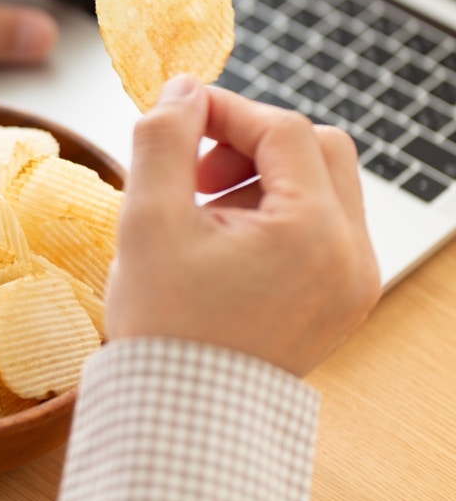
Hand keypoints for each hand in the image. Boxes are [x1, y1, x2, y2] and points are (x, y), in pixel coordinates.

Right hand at [105, 75, 380, 376]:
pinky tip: (226, 242)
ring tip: (205, 215)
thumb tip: (183, 89)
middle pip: (320, 149)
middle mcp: (352, 256)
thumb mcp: (147, 219)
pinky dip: (279, 215)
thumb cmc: (165, 327)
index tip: (179, 119)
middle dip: (254, 143)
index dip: (226, 110)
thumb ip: (163, 138)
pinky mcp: (342, 298)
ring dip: (265, 178)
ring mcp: (353, 281)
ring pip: (325, 185)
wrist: (183, 411)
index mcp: (313, 234)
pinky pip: (323, 227)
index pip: (284, 129)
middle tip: (197, 173)